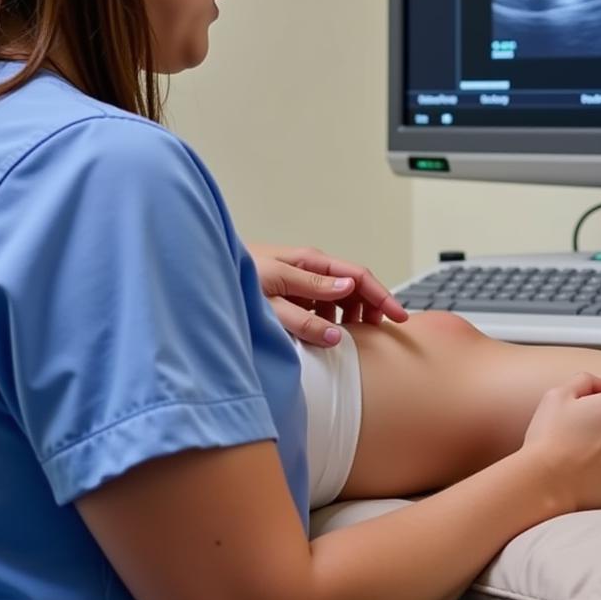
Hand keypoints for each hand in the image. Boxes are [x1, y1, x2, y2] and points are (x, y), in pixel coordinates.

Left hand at [246, 243, 408, 346]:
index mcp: (310, 262)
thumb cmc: (233, 281)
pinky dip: (329, 319)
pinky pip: (319, 306)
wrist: (201, 276)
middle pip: (353, 287)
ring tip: (352, 337)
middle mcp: (308, 267)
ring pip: (337, 298)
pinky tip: (325, 333)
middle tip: (379, 334)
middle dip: (370, 308)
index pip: (358, 277)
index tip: (399, 317)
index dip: (382, 297)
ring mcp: (300, 280)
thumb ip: (306, 307)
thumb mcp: (270, 296)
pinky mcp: (290, 293)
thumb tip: (343, 309)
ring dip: (349, 316)